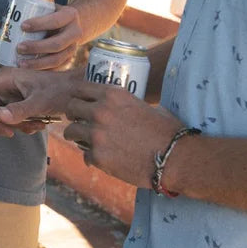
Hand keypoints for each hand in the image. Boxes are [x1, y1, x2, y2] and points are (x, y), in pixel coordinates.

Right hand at [0, 67, 80, 136]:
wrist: (77, 92)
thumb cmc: (59, 90)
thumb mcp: (39, 102)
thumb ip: (20, 110)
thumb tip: (0, 117)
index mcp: (5, 78)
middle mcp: (6, 85)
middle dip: (1, 123)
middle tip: (12, 133)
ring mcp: (12, 94)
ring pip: (2, 116)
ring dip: (16, 125)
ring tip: (34, 125)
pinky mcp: (20, 102)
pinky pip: (13, 118)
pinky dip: (23, 124)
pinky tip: (38, 123)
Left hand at [15, 3, 83, 69]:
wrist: (73, 22)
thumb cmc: (53, 14)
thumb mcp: (46, 7)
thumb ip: (27, 12)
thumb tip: (0, 25)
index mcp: (70, 15)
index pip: (55, 21)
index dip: (39, 24)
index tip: (22, 26)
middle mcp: (75, 32)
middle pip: (56, 44)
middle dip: (36, 47)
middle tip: (19, 47)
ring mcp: (73, 48)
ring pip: (57, 59)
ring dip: (38, 63)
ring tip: (20, 63)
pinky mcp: (70, 59)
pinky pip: (57, 68)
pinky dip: (43, 70)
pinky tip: (30, 71)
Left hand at [64, 83, 183, 186]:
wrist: (176, 158)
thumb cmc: (167, 131)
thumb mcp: (145, 105)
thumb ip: (125, 104)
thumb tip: (117, 106)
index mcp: (112, 95)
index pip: (80, 88)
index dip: (78, 96)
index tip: (79, 102)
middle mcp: (100, 111)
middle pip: (70, 107)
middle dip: (73, 115)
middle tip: (78, 121)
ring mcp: (96, 134)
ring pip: (70, 131)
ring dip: (76, 136)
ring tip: (84, 141)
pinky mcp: (97, 156)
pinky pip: (84, 154)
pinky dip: (91, 158)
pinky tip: (100, 159)